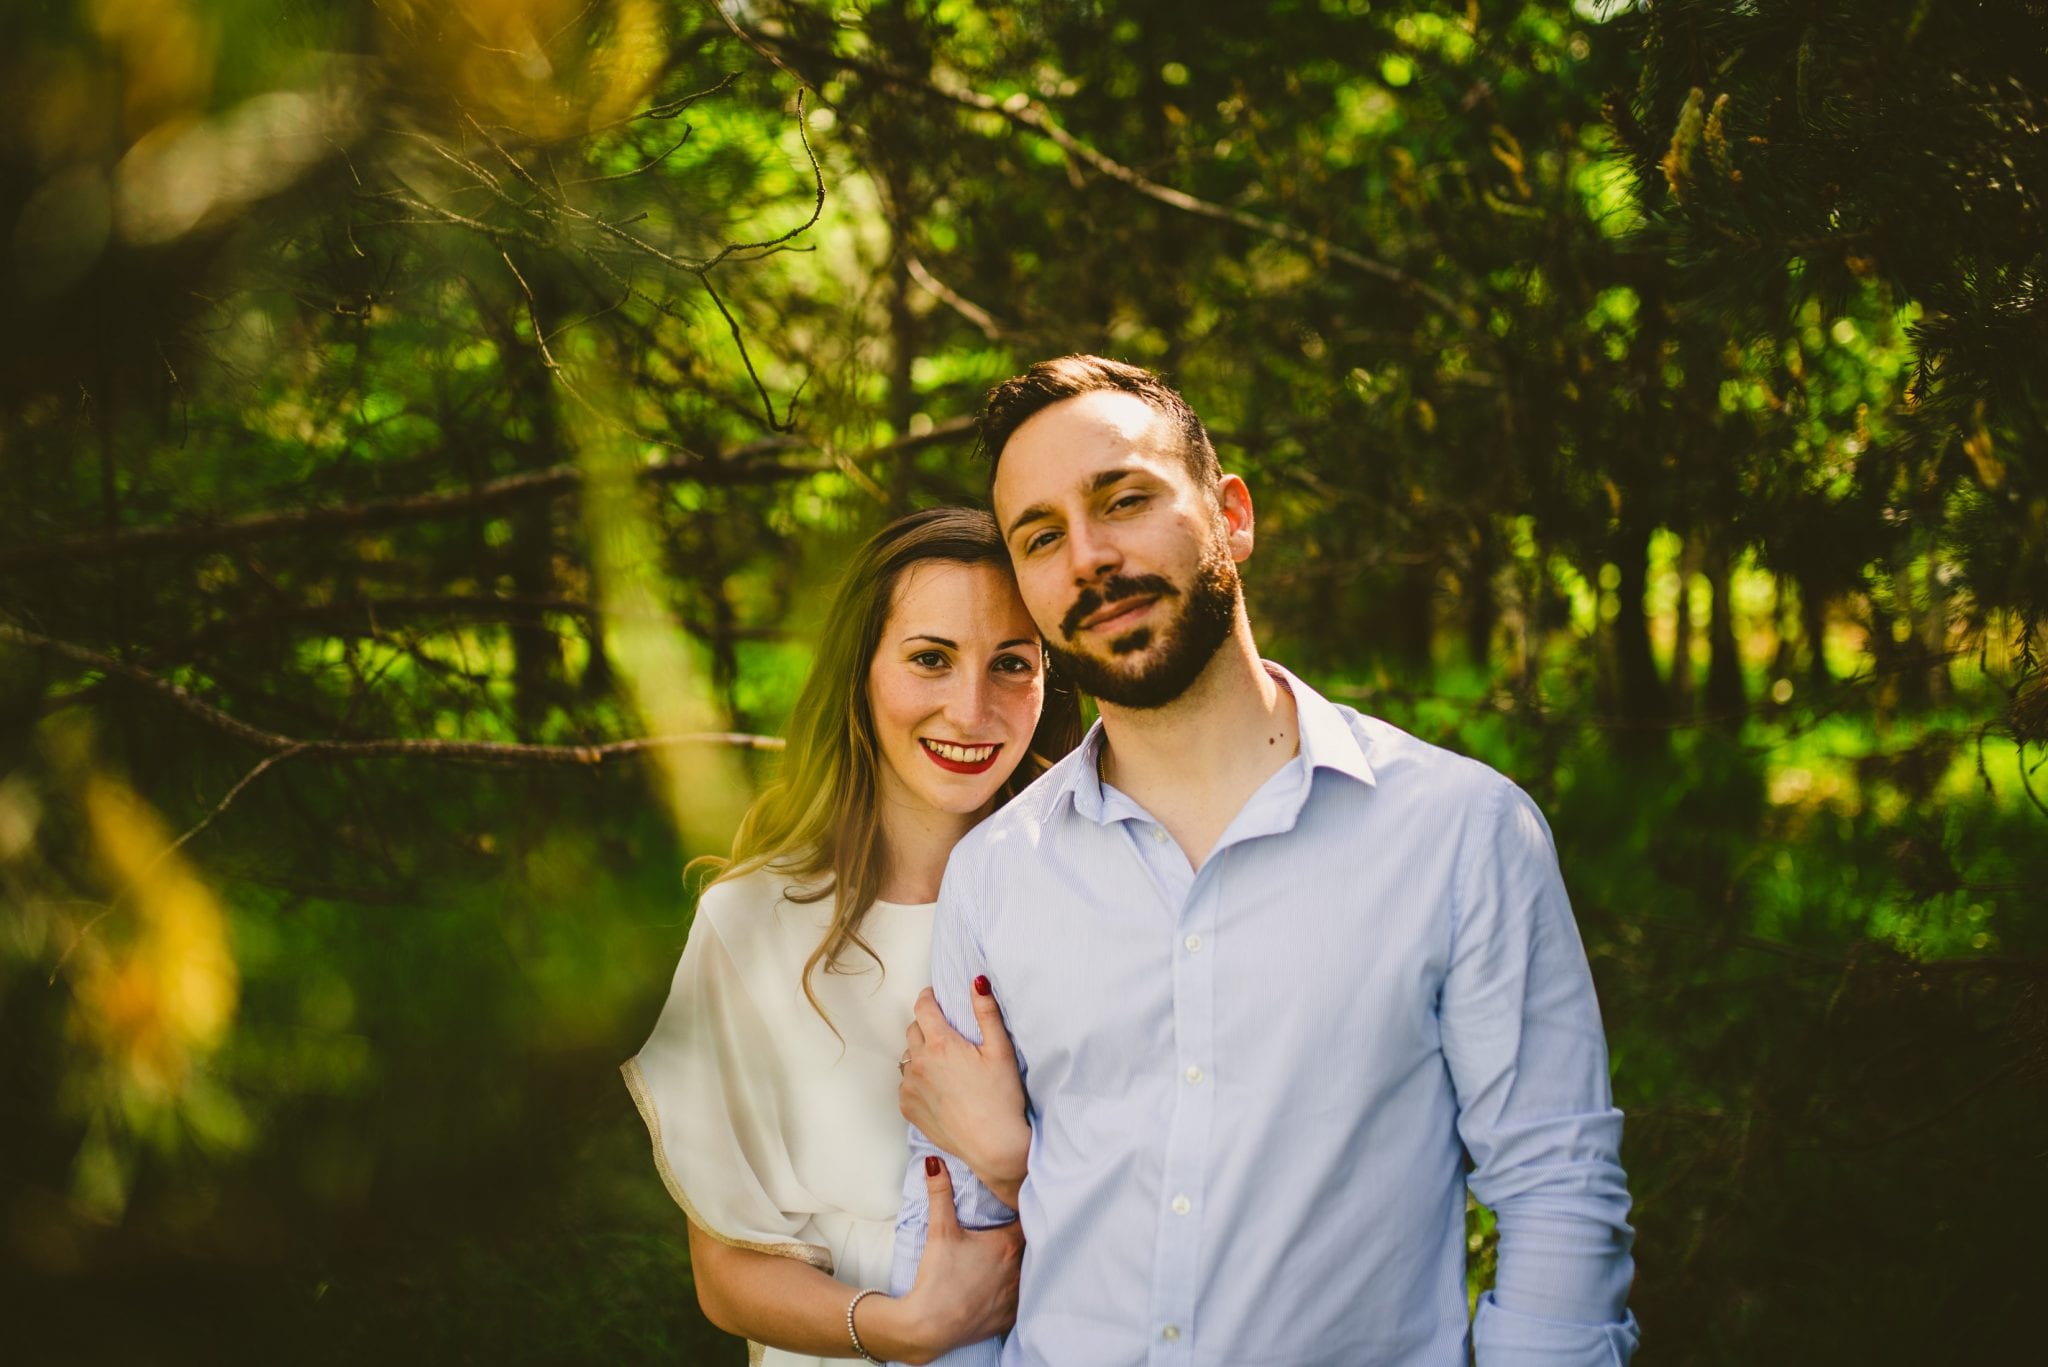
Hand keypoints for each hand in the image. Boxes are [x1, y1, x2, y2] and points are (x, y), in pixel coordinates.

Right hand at [867, 1157, 1022, 1361]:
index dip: (1028, 1211)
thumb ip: (940, 1194)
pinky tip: (1008, 1287)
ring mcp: (1015, 1296)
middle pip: (1033, 1246)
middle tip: (1021, 1229)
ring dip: (1025, 1265)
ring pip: (1031, 1274)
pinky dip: (1019, 1292)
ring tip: (1015, 1258)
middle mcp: (1018, 1269)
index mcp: (1006, 1245)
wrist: (929, 1324)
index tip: (1025, 1204)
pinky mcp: (1009, 1317)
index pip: (1028, 1220)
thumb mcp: (939, 1231)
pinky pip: (1023, 1301)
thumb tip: (935, 1163)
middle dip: (1028, 1238)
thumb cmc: (937, 1278)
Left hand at [899, 979, 1030, 1204]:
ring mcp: (910, 1088)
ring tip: (945, 1066)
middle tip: (949, 1036)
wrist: (993, 1147)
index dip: (929, 998)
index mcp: (941, 1044)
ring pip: (908, 1058)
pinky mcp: (908, 1108)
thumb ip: (987, 1012)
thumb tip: (977, 981)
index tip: (935, 998)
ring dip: (921, 1055)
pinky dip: (918, 1081)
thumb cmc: (1001, 1099)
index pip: (923, 1007)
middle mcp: (918, 1063)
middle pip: (913, 1030)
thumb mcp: (1001, 1051)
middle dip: (927, 1026)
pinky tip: (941, 1090)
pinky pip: (906, 1085)